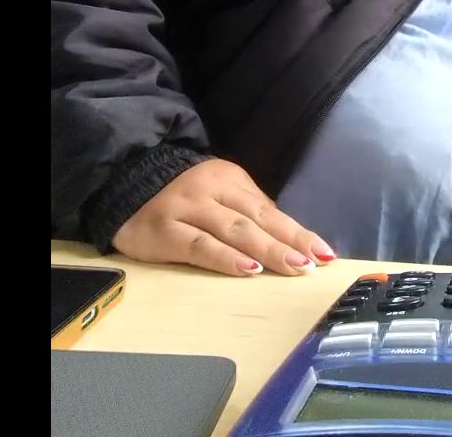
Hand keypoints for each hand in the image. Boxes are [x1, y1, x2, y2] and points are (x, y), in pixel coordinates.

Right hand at [112, 158, 336, 276]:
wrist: (127, 181)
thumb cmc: (183, 195)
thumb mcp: (219, 193)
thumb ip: (246, 211)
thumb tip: (284, 238)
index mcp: (231, 181)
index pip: (271, 211)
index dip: (298, 232)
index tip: (325, 253)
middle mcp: (213, 191)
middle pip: (257, 220)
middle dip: (289, 242)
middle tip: (314, 262)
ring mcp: (188, 209)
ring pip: (233, 231)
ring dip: (265, 250)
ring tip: (292, 267)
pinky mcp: (165, 230)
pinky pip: (200, 245)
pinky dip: (226, 258)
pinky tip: (247, 269)